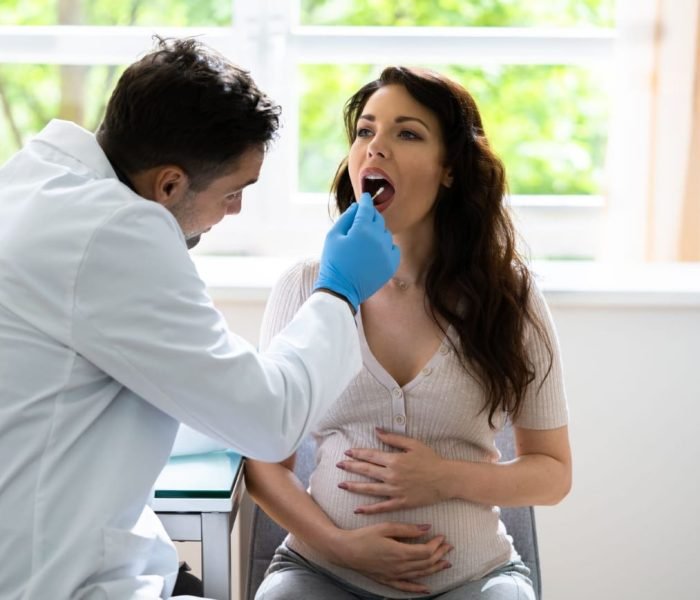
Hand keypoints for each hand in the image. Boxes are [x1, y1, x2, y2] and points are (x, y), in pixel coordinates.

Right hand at [314, 192, 399, 310]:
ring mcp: (387, 252)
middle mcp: (378, 238)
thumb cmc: (333, 262)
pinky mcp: (392, 264)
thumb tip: (357, 206)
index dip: (365, 201)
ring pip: (385, 233)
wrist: (340, 290)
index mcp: (362, 229)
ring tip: (364, 241)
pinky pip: (393, 248)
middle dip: (370, 216)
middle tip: (362, 220)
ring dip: (377, 232)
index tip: (365, 196)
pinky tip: (375, 251)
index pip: (367, 208)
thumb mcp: (333, 236)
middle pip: (378, 219)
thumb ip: (346, 218)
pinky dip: (385, 246)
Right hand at [331, 522, 451, 593]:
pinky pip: (406, 587)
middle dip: (439, 554)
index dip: (436, 545)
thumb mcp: (385, 527)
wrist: (345, 551)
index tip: (441, 536)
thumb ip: (407, 529)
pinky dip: (417, 589)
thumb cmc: (364, 536)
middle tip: (449, 546)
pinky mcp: (387, 580)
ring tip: (446, 563)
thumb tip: (426, 528)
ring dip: (434, 569)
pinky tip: (426, 589)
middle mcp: (399, 567)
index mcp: (400, 552)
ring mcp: (394, 576)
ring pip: (420, 575)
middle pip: (426, 563)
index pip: (426, 551)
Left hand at [336, 429, 448, 513]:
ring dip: (354, 486)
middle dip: (351, 467)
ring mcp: (395, 490)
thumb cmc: (431, 459)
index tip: (347, 452)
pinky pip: (382, 506)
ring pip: (370, 489)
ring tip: (341, 485)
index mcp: (394, 460)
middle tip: (338, 465)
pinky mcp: (401, 502)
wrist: (446, 479)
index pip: (370, 456)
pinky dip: (369, 509)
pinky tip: (358, 509)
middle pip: (366, 471)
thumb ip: (393, 438)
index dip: (357, 453)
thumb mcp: (413, 444)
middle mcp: (392, 475)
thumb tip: (376, 430)